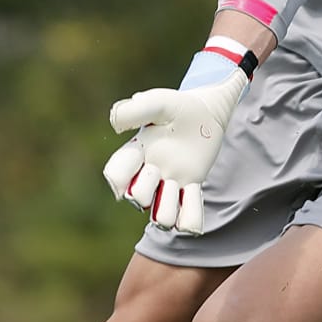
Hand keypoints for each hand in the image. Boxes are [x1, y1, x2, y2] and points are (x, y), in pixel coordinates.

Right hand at [102, 68, 248, 234]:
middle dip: (145, 191)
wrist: (208, 112)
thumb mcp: (160, 103)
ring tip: (180, 187)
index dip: (118, 179)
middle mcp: (148, 173)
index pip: (114, 175)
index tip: (139, 165)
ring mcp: (170, 183)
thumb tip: (114, 126)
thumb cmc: (179, 107)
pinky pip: (188, 218)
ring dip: (169, 209)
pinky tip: (194, 194)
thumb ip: (136, 110)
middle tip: (160, 170)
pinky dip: (190, 218)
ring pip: (161, 219)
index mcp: (135, 153)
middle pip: (136, 200)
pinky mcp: (190, 188)